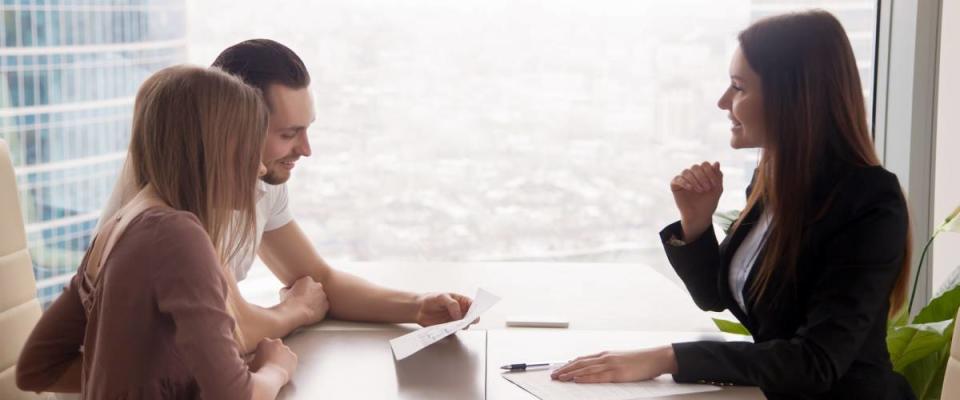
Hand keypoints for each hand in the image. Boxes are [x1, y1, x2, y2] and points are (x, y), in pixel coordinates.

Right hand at [250, 338, 297, 381]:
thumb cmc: (258, 371)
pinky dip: (288, 363)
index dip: (262, 352)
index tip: (261, 358)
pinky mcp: (293, 357)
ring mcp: (286, 349)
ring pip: (284, 352)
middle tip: (269, 362)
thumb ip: (251, 358)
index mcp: (264, 341)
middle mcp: (277, 342)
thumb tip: (249, 360)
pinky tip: (283, 370)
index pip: (264, 344)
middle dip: (273, 352)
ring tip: (276, 368)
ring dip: (281, 357)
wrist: (270, 378)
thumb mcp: (249, 363)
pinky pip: (291, 359)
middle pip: (275, 346)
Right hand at [280, 276, 328, 325]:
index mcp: (307, 279)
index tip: (298, 295)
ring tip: (306, 308)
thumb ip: (288, 288)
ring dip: (315, 302)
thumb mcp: (284, 291)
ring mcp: (323, 295)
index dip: (301, 289)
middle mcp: (318, 285)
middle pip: (314, 289)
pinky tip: (311, 313)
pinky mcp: (326, 305)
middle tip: (303, 301)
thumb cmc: (288, 302)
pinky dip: (319, 309)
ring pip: (320, 298)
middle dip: (310, 294)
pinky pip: (323, 307)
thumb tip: (288, 289)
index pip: (306, 283)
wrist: (295, 313)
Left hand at [414, 292, 473, 326]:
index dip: (476, 310)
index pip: (473, 305)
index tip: (475, 314)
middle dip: (471, 320)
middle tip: (467, 321)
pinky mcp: (449, 329)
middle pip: (471, 317)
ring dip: (461, 327)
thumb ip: (452, 304)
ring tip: (456, 325)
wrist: (419, 309)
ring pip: (463, 326)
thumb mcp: (442, 297)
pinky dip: (452, 332)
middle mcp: (460, 312)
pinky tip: (448, 329)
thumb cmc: (432, 299)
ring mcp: (455, 321)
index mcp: (461, 301)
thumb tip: (459, 315)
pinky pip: (454, 332)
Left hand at [550, 346, 676, 382]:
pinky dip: (585, 378)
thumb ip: (606, 364)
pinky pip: (597, 376)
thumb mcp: (620, 360)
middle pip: (579, 363)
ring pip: (585, 369)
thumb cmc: (639, 361)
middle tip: (552, 375)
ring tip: (559, 378)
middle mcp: (605, 357)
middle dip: (564, 369)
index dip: (568, 365)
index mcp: (605, 355)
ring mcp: (610, 364)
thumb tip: (593, 369)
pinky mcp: (617, 373)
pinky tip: (576, 380)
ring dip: (570, 373)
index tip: (557, 369)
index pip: (581, 359)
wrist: (655, 358)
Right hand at [671, 162, 722, 240]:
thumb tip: (716, 162)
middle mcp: (692, 174)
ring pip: (686, 172)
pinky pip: (677, 179)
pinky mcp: (675, 185)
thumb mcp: (717, 189)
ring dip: (695, 180)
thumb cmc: (708, 203)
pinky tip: (691, 189)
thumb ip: (718, 176)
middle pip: (695, 167)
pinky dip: (684, 182)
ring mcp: (683, 179)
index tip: (714, 185)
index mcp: (702, 173)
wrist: (699, 216)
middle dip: (703, 177)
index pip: (705, 165)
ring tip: (700, 191)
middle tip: (707, 189)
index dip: (710, 172)